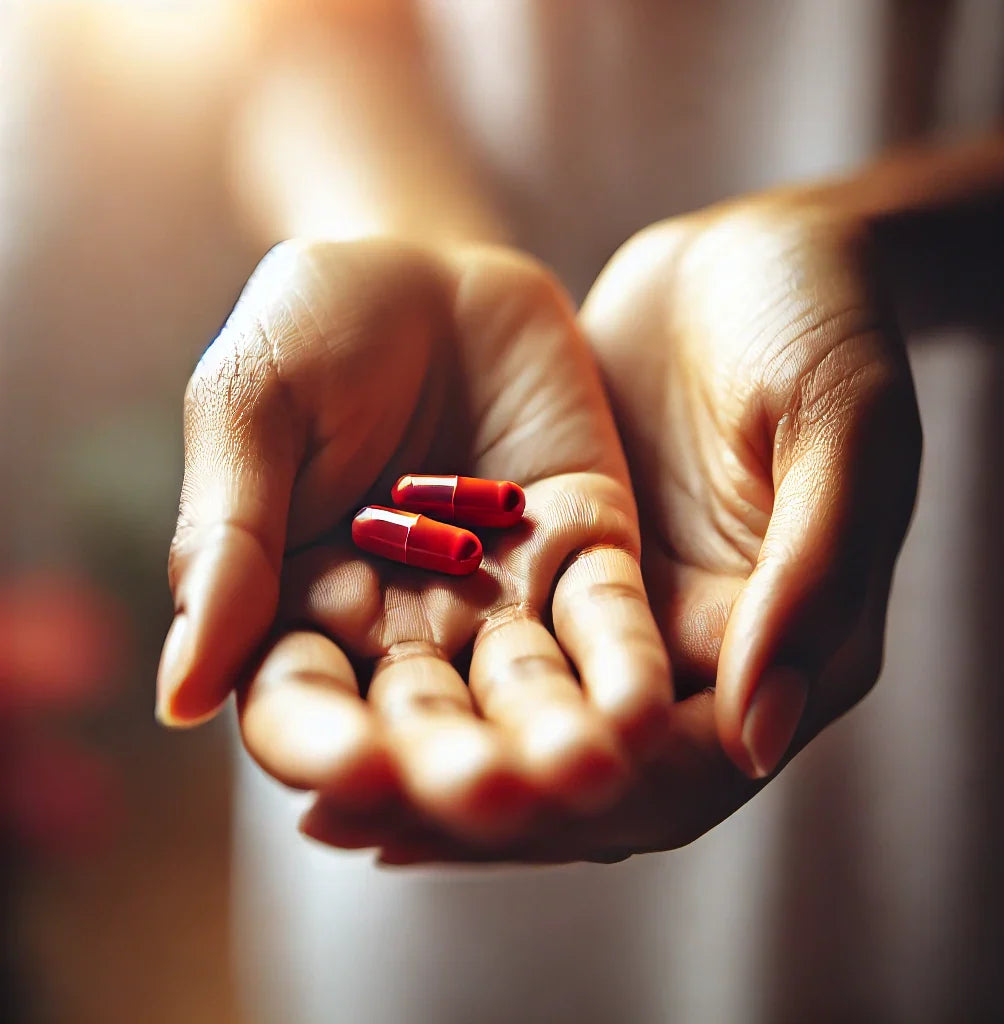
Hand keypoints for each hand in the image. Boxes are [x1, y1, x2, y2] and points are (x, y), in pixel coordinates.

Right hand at [157, 240, 672, 842]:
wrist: (425, 268)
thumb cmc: (313, 329)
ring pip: (527, 687)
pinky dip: (622, 661)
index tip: (357, 767)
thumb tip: (176, 696)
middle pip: (426, 721)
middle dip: (459, 762)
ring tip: (590, 770)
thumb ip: (226, 539)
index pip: (302, 705)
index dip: (326, 744)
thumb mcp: (252, 406)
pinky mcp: (582, 549)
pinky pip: (605, 617)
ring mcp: (500, 595)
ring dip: (556, 734)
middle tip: (491, 792)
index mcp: (299, 609)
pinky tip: (647, 707)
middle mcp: (404, 627)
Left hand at [318, 196, 921, 863]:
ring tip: (316, 789)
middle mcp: (697, 652)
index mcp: (786, 645)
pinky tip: (336, 689)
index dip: (582, 795)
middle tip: (347, 823)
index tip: (475, 807)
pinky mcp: (560, 559)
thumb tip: (758, 733)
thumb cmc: (825, 325)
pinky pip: (485, 635)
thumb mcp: (844, 427)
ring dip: (427, 752)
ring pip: (520, 711)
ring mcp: (621, 608)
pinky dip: (420, 674)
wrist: (751, 257)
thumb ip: (816, 573)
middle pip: (582, 766)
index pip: (687, 769)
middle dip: (471, 802)